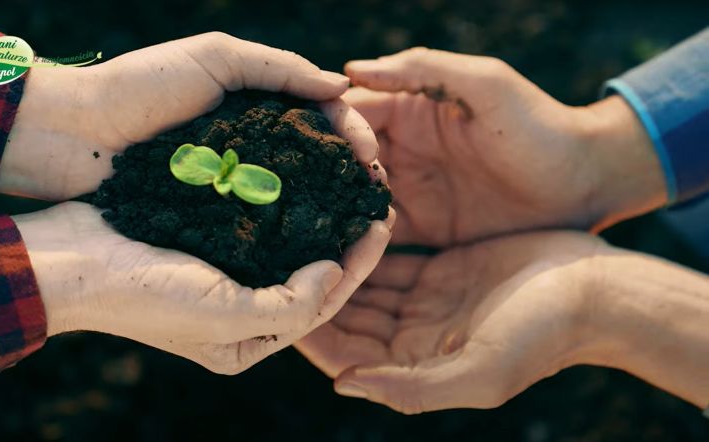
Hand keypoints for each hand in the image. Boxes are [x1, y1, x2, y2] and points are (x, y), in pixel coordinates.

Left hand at [0, 32, 351, 199]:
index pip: (319, 115)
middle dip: (348, 174)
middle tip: (373, 196)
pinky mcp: (210, 213)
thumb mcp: (214, 59)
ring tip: (352, 222)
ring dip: (325, 206)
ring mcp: (231, 180)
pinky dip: (285, 228)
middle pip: (314, 158)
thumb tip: (342, 84)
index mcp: (256, 103)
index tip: (370, 156)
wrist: (73, 135)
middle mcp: (251, 143)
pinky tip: (309, 241)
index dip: (350, 132)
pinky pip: (257, 221)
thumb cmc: (140, 87)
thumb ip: (278, 68)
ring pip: (292, 193)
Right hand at [13, 201, 392, 374]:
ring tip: (348, 178)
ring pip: (289, 245)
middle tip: (377, 195)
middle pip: (311, 274)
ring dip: (320, 215)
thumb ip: (288, 307)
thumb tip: (333, 272)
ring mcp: (225, 274)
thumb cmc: (146, 297)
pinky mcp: (209, 241)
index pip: (321, 303)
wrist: (73, 260)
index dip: (358, 265)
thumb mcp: (223, 319)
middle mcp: (242, 309)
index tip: (384, 223)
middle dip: (346, 238)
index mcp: (249, 339)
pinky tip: (303, 173)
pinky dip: (285, 201)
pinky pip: (260, 222)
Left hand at [297, 231, 607, 412]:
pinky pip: (391, 260)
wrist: (595, 289)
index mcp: (416, 367)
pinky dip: (366, 247)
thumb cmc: (544, 335)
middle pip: (349, 320)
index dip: (311, 332)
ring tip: (299, 236)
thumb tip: (343, 384)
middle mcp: (414, 338)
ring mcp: (426, 302)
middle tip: (277, 259)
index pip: (346, 354)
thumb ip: (411, 388)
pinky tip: (339, 224)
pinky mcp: (440, 269)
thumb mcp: (481, 372)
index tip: (279, 302)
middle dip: (316, 295)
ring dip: (337, 268)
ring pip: (366, 287)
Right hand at [341, 48, 666, 245]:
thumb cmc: (539, 126)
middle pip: (342, 159)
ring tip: (310, 232)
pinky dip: (357, 241)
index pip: (352, 112)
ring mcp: (410, 190)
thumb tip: (354, 70)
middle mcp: (402, 148)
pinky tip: (340, 255)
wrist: (585, 184)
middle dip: (322, 175)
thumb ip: (424, 69)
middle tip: (305, 202)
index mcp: (410, 109)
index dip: (335, 130)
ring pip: (351, 197)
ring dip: (332, 211)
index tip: (336, 157)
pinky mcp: (423, 228)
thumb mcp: (487, 85)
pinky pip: (377, 234)